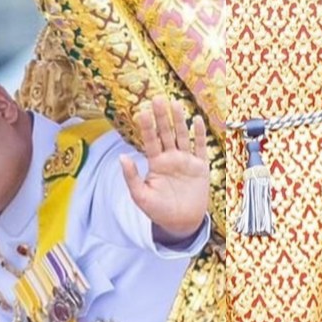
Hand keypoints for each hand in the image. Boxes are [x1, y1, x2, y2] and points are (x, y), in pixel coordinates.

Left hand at [121, 96, 208, 242]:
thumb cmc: (159, 210)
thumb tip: (122, 158)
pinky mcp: (200, 166)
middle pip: (166, 133)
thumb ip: (132, 177)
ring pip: (182, 136)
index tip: (141, 112)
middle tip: (158, 99)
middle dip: (162, 117)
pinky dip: (199, 134)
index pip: (150, 141)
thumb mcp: (140, 196)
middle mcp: (170, 158)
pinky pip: (200, 148)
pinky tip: (197, 120)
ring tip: (176, 104)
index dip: (146, 127)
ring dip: (179, 121)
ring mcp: (186, 160)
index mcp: (156, 163)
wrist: (181, 222)